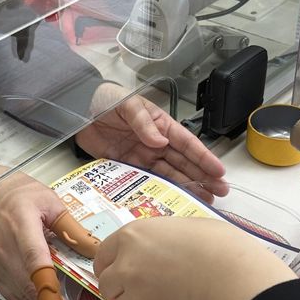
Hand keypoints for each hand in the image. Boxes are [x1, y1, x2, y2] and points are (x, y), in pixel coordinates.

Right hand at [0, 163, 89, 299]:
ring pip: (24, 299)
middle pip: (33, 292)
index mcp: (24, 231)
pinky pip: (14, 297)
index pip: (36, 265)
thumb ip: (72, 228)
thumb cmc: (14, 193)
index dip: (51, 290)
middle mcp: (8, 254)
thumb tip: (93, 250)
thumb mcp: (50, 202)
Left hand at [76, 83, 228, 201]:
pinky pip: (148, 180)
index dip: (203, 158)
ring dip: (188, 186)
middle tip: (220, 191)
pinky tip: (173, 200)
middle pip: (184, 163)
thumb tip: (160, 142)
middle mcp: (156, 142)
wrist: (78, 111)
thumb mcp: (128, 105)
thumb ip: (143, 123)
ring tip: (205, 199)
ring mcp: (143, 156)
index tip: (218, 171)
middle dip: (203, 176)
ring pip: (170, 174)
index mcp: (161, 125)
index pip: (187, 143)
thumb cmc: (106, 100)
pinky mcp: (128, 166)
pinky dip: (161, 190)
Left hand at [93, 217, 295, 299]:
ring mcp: (136, 294)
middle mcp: (126, 265)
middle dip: (119, 289)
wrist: (231, 276)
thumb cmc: (216, 245)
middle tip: (138, 290)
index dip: (109, 265)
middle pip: (106, 284)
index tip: (116, 271)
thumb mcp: (183, 227)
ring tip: (164, 298)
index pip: (103, 254)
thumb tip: (159, 248)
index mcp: (132, 236)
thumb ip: (159, 240)